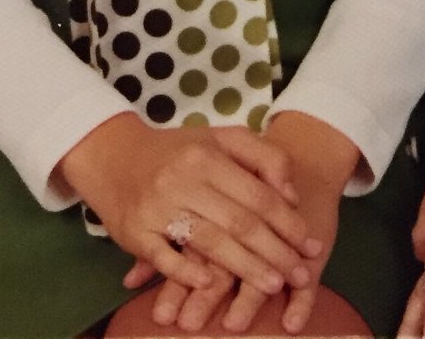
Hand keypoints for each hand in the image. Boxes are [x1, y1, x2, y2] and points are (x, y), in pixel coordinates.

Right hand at [131, 112, 355, 334]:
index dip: (288, 222)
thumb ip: (262, 156)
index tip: (311, 245)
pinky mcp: (135, 232)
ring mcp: (158, 207)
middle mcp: (184, 179)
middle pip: (239, 222)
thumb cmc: (177, 150)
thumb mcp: (220, 138)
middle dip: (275, 252)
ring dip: (244, 268)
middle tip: (300, 274)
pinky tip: (210, 285)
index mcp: (208, 155)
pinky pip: (164, 257)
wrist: (114, 156)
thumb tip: (291, 194)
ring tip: (273, 285)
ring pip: (209, 242)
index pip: (258, 194)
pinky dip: (187, 272)